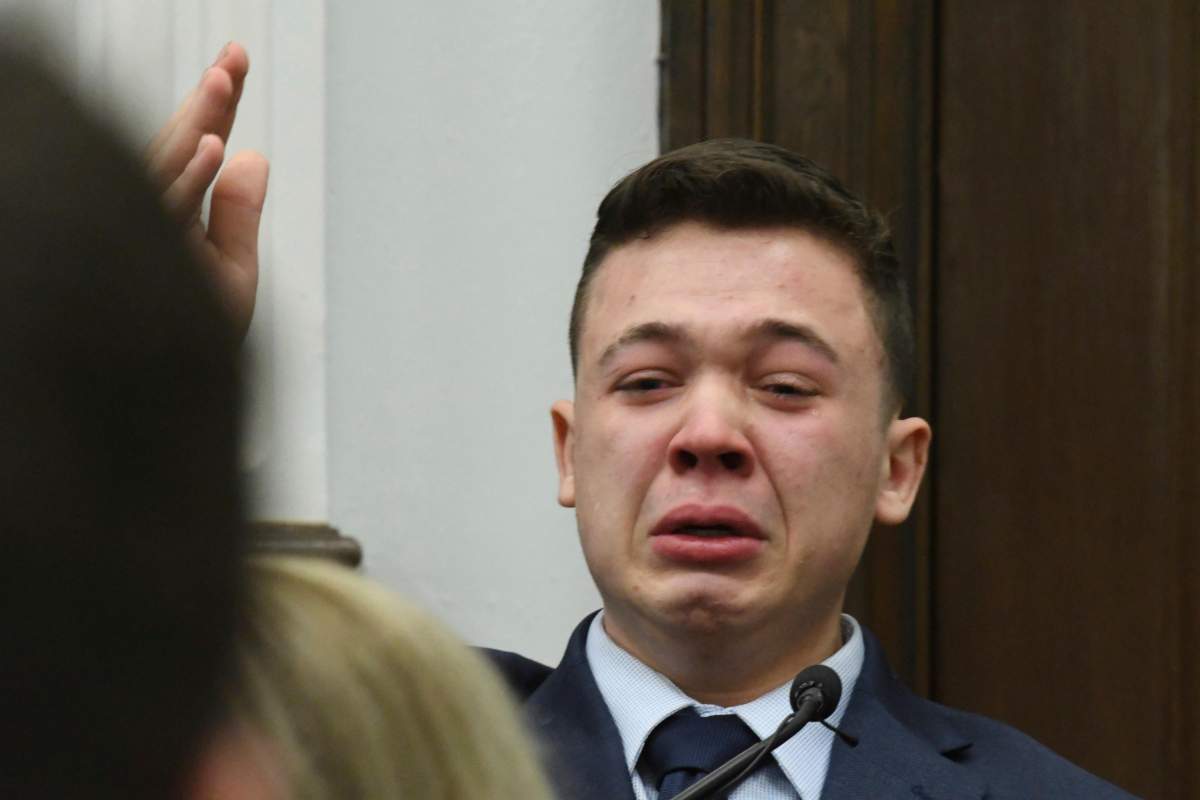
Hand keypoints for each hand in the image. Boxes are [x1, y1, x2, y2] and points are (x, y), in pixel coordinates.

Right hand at [147, 42, 268, 338]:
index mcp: (176, 214)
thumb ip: (238, 216)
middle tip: (232, 58)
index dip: (216, 103)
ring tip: (223, 85)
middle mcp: (152, 217)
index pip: (197, 148)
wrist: (166, 403)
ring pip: (164, 169)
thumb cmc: (191, 342)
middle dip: (205, 103)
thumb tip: (252, 154)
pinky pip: (164, 212)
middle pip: (177, 147)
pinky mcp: (137, 258)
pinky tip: (217, 148)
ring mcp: (141, 235)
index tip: (236, 57)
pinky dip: (190, 178)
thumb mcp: (229, 274)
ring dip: (196, 125)